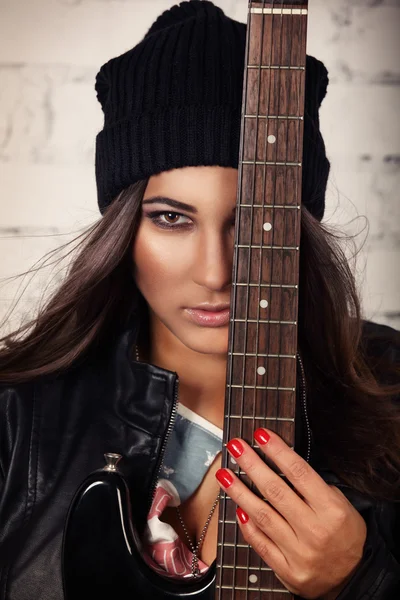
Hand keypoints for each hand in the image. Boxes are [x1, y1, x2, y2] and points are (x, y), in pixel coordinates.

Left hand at [215, 428, 366, 599]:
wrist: (355, 577)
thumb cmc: (346, 535)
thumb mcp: (343, 505)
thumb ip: (316, 487)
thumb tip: (284, 464)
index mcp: (331, 510)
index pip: (299, 472)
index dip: (278, 451)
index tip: (261, 434)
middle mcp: (314, 530)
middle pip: (276, 491)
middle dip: (252, 465)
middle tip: (235, 447)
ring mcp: (299, 552)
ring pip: (262, 516)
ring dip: (239, 492)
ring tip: (224, 474)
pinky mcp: (287, 570)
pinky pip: (261, 544)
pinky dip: (247, 525)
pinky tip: (236, 508)